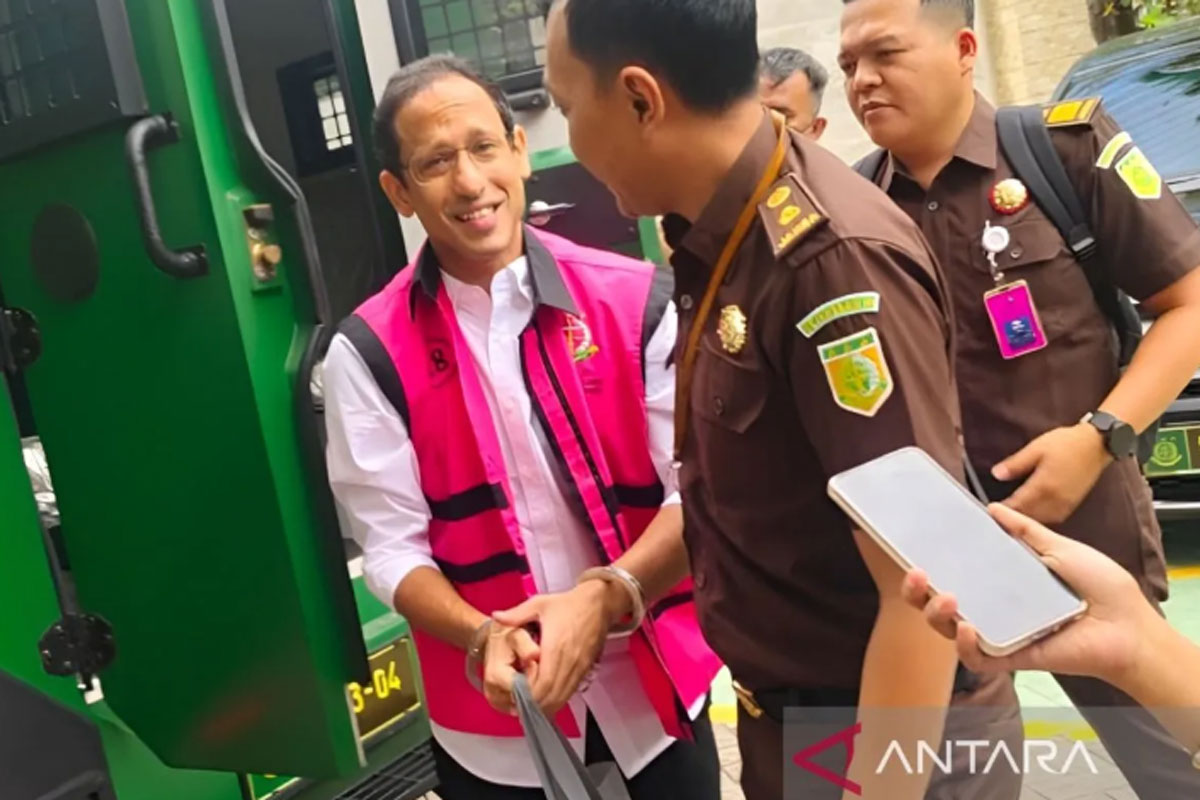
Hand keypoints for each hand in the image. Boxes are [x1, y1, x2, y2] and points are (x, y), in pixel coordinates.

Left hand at [492, 580, 626, 714]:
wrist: (599, 604)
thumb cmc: (568, 604)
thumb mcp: (540, 604)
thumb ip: (516, 614)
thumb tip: (495, 617)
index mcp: (555, 646)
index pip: (542, 683)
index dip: (528, 695)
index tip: (514, 696)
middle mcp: (569, 661)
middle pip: (551, 696)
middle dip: (534, 705)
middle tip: (517, 705)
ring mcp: (579, 667)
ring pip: (562, 697)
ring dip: (546, 705)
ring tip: (528, 706)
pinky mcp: (585, 669)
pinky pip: (570, 692)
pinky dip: (557, 699)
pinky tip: (545, 698)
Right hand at [900, 504, 1160, 685]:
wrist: (1130, 624)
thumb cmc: (1101, 588)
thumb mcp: (1059, 548)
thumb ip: (1025, 531)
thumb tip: (993, 508)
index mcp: (1001, 583)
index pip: (954, 574)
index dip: (928, 566)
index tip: (915, 549)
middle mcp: (993, 608)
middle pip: (938, 605)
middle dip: (916, 593)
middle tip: (917, 574)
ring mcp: (1000, 633)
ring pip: (949, 631)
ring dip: (936, 614)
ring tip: (944, 596)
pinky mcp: (1012, 656)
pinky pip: (977, 658)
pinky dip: (965, 645)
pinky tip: (968, 627)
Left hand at [993, 423, 1110, 523]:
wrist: (1097, 444)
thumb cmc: (1066, 443)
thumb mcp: (1036, 448)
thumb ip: (1015, 464)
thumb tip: (996, 474)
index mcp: (1043, 486)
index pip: (1017, 505)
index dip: (1002, 510)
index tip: (990, 511)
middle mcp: (1055, 500)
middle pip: (1028, 517)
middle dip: (1013, 518)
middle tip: (998, 517)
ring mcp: (1066, 504)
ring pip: (1041, 520)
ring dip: (1026, 520)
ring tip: (1012, 518)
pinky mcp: (1073, 504)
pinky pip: (1054, 518)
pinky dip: (1040, 519)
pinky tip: (1033, 515)